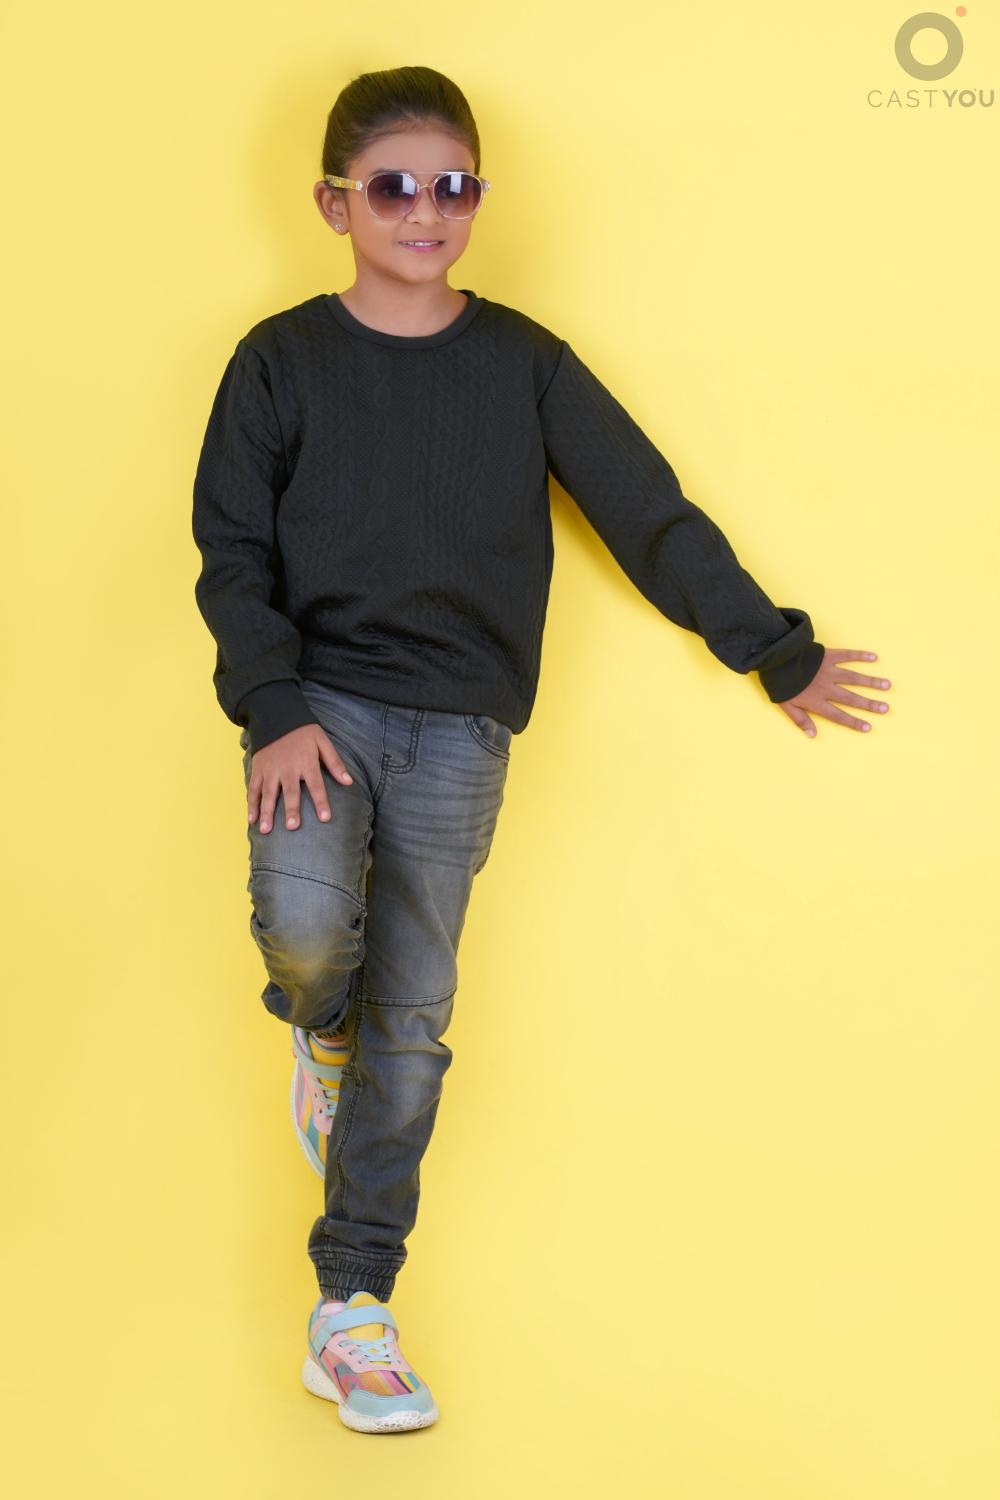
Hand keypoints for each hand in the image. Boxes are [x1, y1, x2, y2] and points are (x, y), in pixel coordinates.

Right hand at [247, 723, 353, 832]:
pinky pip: (253, 789)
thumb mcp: (323, 742)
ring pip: (268, 794)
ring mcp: (270, 770)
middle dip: (291, 810)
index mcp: (306, 762)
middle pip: (290, 792)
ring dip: (267, 812)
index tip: (325, 818)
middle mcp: (287, 768)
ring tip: (266, 830)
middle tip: (292, 827)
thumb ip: (335, 763)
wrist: (276, 716)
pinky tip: (252, 820)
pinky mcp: (258, 770)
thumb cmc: (303, 732)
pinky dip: (251, 804)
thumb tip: (349, 782)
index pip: (316, 785)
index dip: (321, 801)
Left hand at [777, 649, 891, 737]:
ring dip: (871, 682)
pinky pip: (847, 655)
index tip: (868, 727)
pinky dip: (860, 655)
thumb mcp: (786, 706)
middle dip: (869, 704)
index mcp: (817, 701)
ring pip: (854, 678)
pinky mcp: (828, 656)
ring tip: (887, 685)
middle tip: (885, 708)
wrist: (776, 659)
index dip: (853, 722)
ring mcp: (829, 671)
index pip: (838, 715)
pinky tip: (874, 657)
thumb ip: (800, 720)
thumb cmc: (780, 683)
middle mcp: (827, 687)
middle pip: (852, 698)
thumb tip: (812, 735)